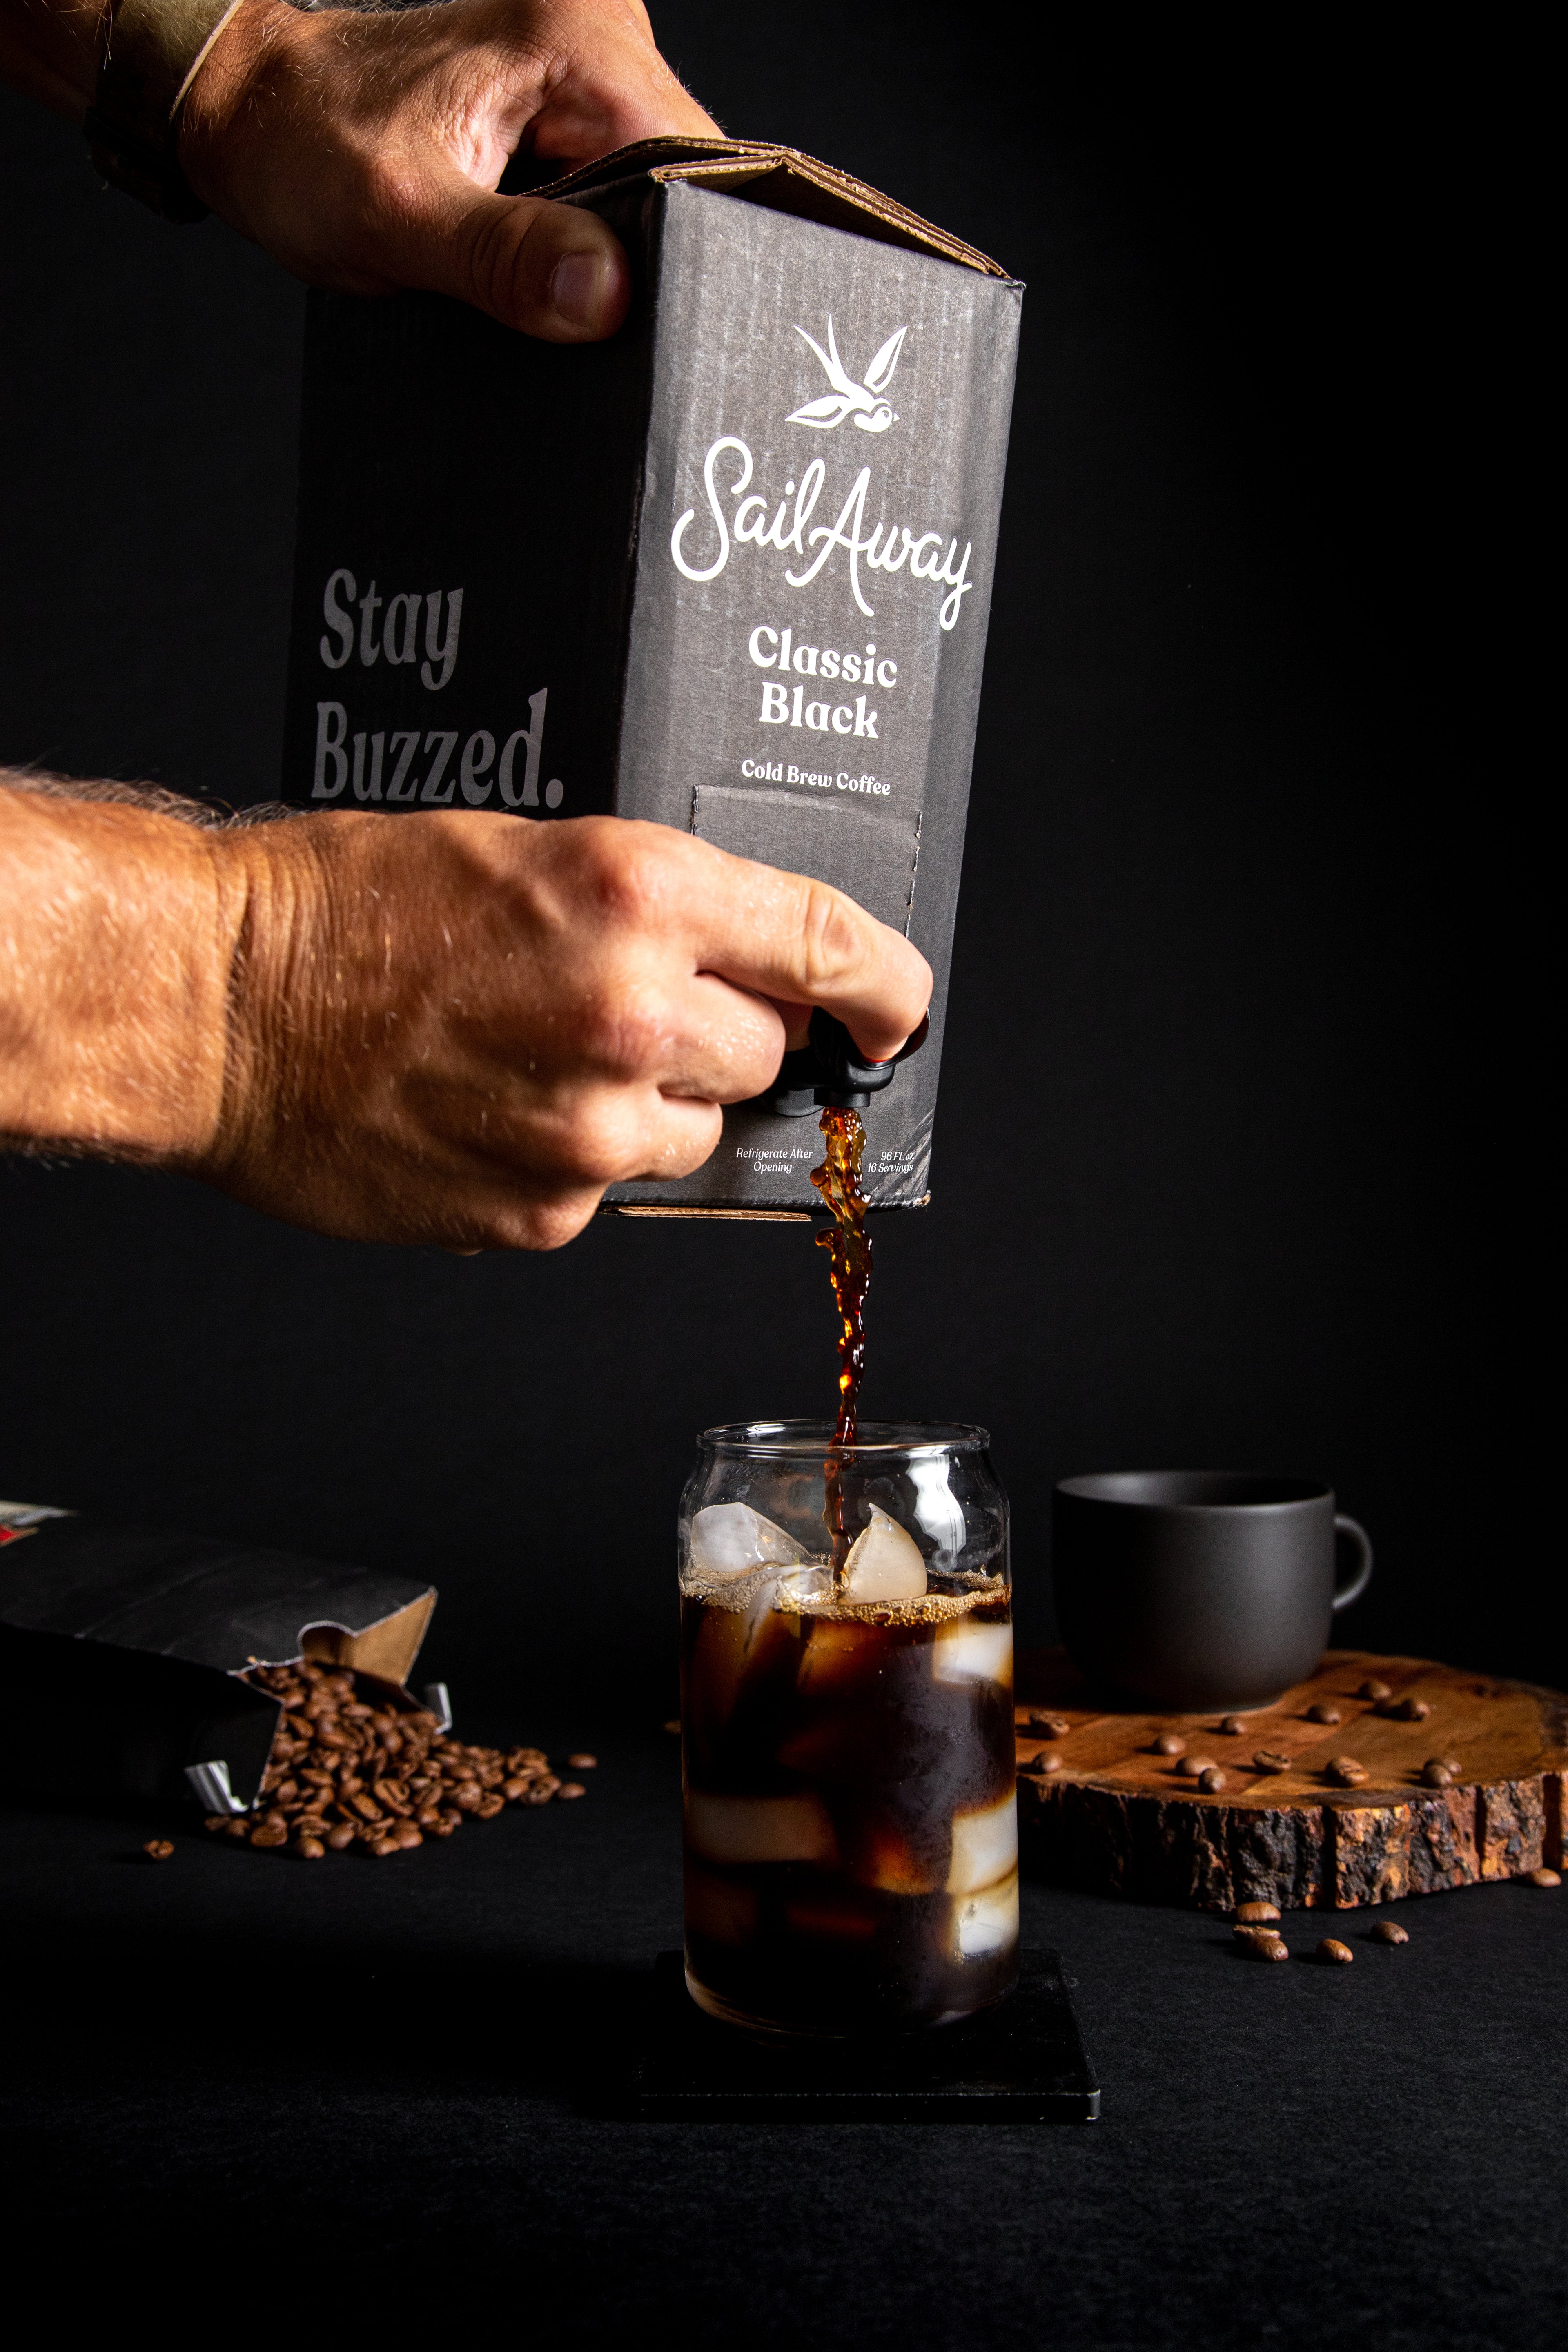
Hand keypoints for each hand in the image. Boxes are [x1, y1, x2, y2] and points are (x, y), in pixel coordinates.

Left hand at [177, 0, 722, 338]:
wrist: (254, 116)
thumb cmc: (307, 147)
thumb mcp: (401, 216)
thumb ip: (506, 258)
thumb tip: (605, 296)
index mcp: (571, 35)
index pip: (691, 158)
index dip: (688, 249)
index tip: (658, 319)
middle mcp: (592, 32)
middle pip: (684, 174)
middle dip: (654, 257)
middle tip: (599, 321)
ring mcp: (583, 66)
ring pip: (655, 188)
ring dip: (623, 254)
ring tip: (571, 295)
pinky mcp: (566, 104)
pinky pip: (617, 183)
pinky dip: (595, 238)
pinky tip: (559, 271)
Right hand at [210, 810, 930, 1248]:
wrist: (219, 1001)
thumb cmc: (348, 910)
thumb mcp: (527, 850)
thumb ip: (661, 911)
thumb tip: (759, 974)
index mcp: (638, 895)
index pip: (831, 945)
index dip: (884, 985)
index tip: (894, 1010)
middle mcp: (633, 1011)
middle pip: (768, 1052)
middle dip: (720, 1035)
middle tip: (619, 1007)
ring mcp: (591, 1126)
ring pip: (697, 1134)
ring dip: (649, 1105)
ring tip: (536, 1058)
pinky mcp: (544, 1211)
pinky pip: (613, 1190)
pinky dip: (571, 1160)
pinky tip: (491, 1109)